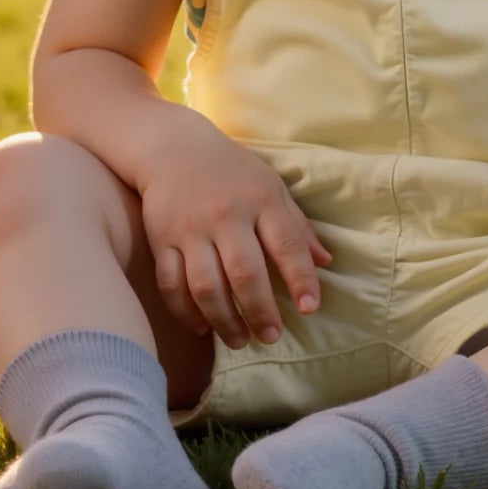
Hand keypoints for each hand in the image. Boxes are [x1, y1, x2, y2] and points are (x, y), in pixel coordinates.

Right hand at [137, 113, 331, 349]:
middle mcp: (226, 215)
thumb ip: (297, 226)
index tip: (310, 308)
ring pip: (206, 286)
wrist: (174, 148)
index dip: (300, 278)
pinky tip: (202, 327)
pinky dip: (185, 312)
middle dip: (260, 311)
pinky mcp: (161, 240)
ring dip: (224, 320)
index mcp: (261, 199)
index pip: (287, 244)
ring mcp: (190, 230)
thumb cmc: (233, 171)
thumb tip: (325, 262)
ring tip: (239, 340)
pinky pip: (171, 284)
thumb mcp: (272, 187)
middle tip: (271, 337)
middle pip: (244, 273)